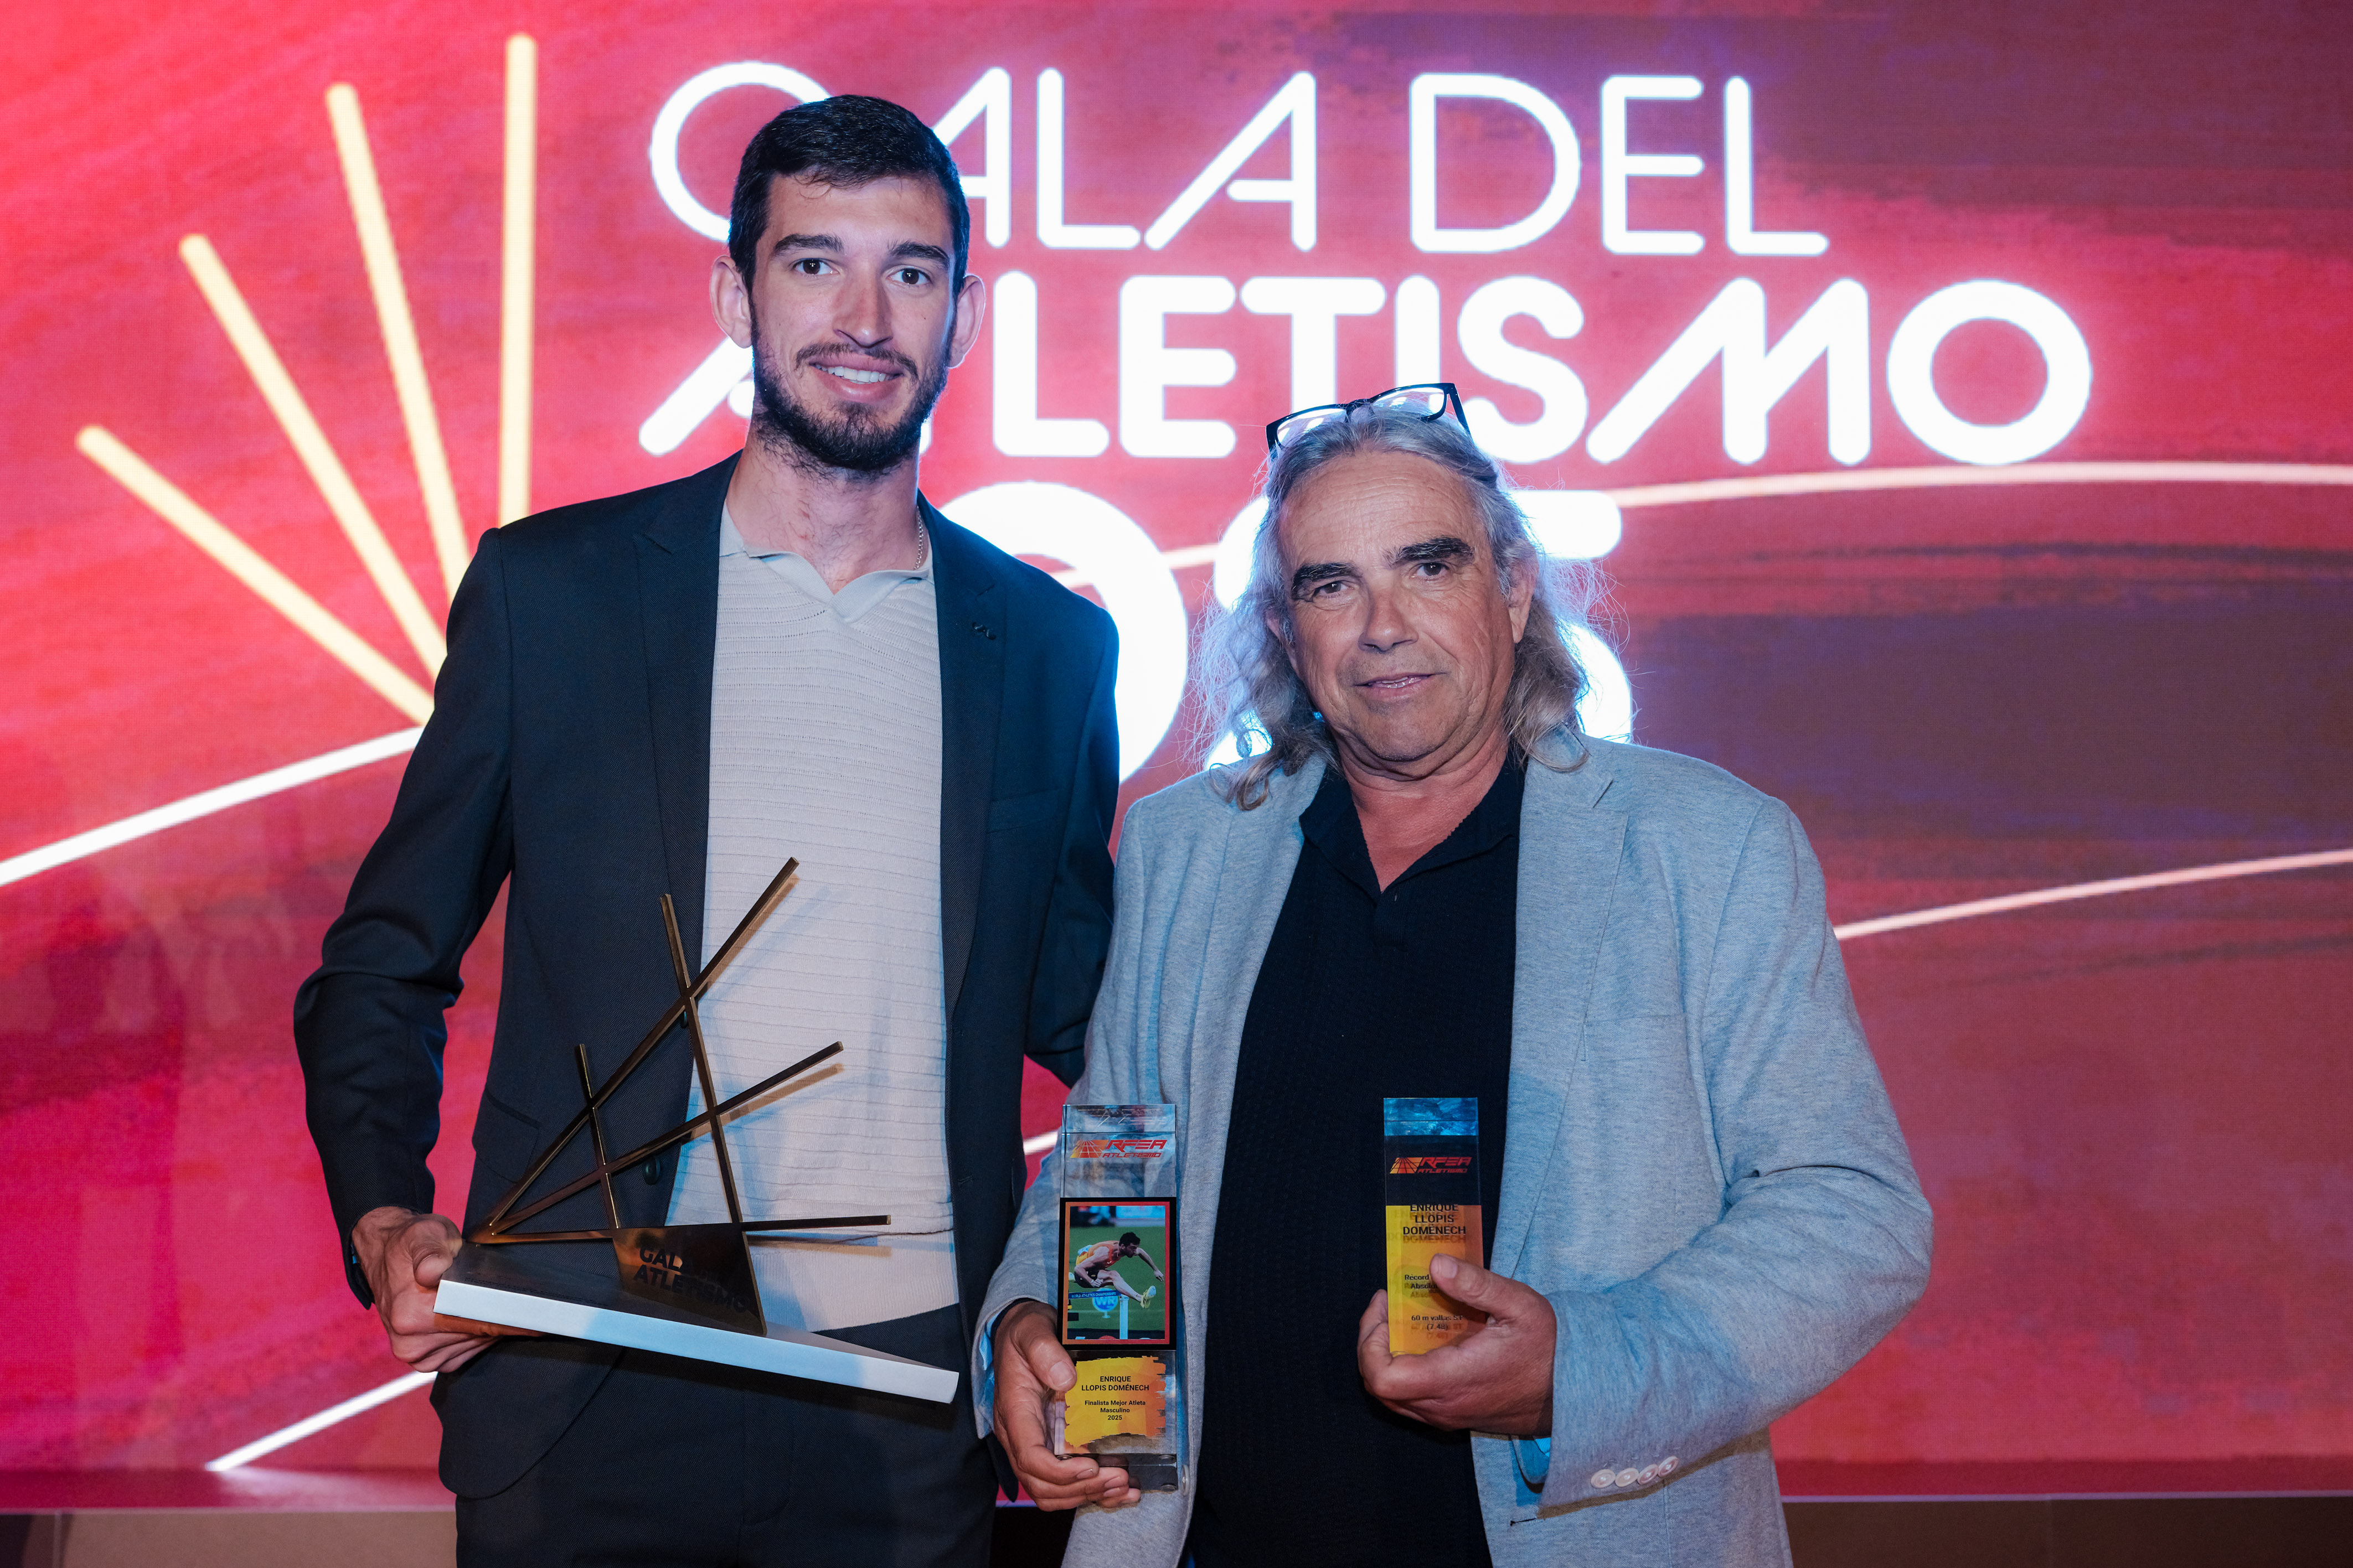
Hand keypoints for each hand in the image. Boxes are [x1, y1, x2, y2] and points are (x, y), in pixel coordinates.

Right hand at [351, 1206, 529, 1373]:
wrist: (383, 1256)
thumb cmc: (409, 1244)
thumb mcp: (423, 1234)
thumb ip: (431, 1251)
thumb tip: (434, 1271)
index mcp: (410, 1314)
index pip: (476, 1322)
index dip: (511, 1318)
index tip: (540, 1317)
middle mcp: (410, 1342)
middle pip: (479, 1336)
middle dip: (503, 1319)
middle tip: (521, 1299)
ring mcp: (417, 1355)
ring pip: (475, 1346)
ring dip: (489, 1328)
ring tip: (489, 1301)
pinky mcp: (425, 1361)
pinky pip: (464, 1354)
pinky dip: (477, 1337)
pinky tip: (477, 1316)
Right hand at [991, 1299, 1140, 1510]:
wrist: (1020, 1334)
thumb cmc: (1024, 1334)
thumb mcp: (1031, 1331)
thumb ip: (1045, 1351)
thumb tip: (1066, 1379)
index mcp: (1015, 1413)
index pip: (1029, 1457)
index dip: (1059, 1471)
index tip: (1091, 1466)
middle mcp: (1020, 1436)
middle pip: (1041, 1483)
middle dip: (1081, 1488)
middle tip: (1118, 1480)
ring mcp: (1034, 1444)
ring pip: (1051, 1491)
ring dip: (1087, 1495)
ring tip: (1123, 1488)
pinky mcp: (1050, 1446)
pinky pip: (1063, 1482)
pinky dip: (1090, 1491)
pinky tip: (1118, 1490)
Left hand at [1357, 1253, 1555, 1435]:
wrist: (1575, 1391)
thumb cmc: (1549, 1348)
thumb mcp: (1519, 1305)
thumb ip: (1476, 1284)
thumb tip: (1435, 1265)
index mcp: (1452, 1380)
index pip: (1382, 1378)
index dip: (1369, 1343)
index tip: (1386, 1308)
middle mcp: (1443, 1406)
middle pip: (1379, 1387)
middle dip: (1373, 1343)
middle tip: (1389, 1306)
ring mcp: (1448, 1415)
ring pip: (1393, 1397)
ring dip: (1386, 1358)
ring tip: (1402, 1319)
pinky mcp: (1455, 1416)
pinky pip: (1412, 1401)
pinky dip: (1404, 1371)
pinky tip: (1424, 1340)